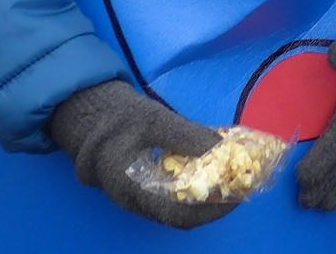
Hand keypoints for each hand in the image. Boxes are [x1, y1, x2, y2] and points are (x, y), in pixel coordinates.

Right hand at [48, 79, 241, 229]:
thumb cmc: (119, 119)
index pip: (178, 215)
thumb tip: (222, 148)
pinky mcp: (146, 190)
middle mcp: (137, 202)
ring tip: (236, 180)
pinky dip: (198, 189)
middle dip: (216, 204)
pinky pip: (175, 198)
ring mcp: (141, 199)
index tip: (239, 194)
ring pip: (179, 209)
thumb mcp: (154, 119)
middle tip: (245, 186)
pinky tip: (215, 173)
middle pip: (182, 217)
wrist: (90, 119)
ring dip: (209, 199)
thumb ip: (186, 135)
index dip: (212, 209)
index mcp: (133, 189)